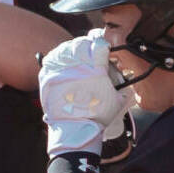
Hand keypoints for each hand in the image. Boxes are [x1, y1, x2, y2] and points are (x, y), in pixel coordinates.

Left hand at [38, 30, 131, 155]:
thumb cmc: (97, 116)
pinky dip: (57, 58)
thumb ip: (122, 88)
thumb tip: (125, 84)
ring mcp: (61, 69)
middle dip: (86, 46)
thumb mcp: (117, 101)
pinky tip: (61, 63)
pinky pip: (51, 58)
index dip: (102, 45)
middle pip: (81, 43)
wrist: (75, 129)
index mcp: (96, 69)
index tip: (102, 49)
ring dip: (71, 50)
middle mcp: (77, 66)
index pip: (99, 43)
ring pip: (65, 48)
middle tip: (88, 53)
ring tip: (74, 57)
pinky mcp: (47, 76)